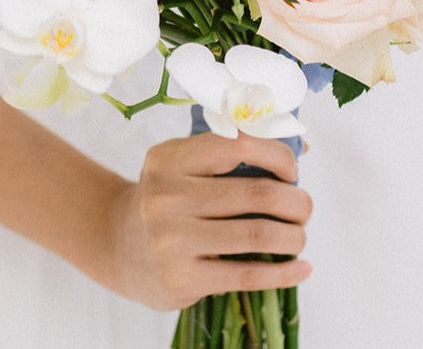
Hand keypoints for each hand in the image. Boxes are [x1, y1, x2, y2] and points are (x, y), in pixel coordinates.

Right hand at [102, 132, 312, 310]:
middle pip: (254, 194)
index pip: (237, 144)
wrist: (119, 247)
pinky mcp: (180, 278)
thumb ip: (232, 154)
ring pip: (256, 235)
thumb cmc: (166, 200)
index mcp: (169, 158)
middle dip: (294, 202)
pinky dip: (282, 273)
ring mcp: (171, 239)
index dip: (277, 155)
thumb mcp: (183, 166)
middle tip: (304, 208)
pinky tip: (301, 269)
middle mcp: (166, 195)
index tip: (293, 170)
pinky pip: (245, 274)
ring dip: (293, 236)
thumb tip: (300, 149)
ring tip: (299, 236)